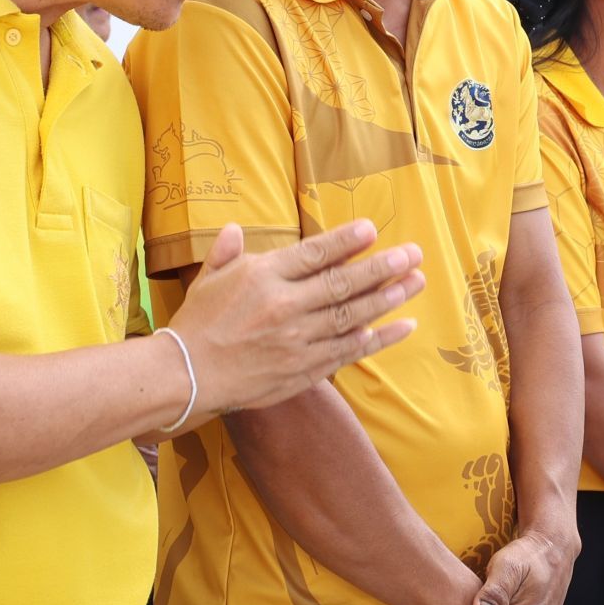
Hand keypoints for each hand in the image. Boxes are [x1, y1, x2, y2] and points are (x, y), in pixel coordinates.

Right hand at [168, 222, 423, 420]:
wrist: (188, 375)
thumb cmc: (197, 323)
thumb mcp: (208, 278)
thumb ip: (227, 252)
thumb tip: (234, 230)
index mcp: (263, 277)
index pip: (314, 254)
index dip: (346, 241)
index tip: (372, 230)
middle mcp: (285, 306)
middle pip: (343, 283)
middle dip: (383, 267)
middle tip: (413, 254)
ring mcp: (298, 339)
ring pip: (352, 316)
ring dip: (388, 299)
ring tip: (416, 282)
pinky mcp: (305, 367)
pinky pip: (349, 350)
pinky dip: (378, 338)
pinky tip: (403, 326)